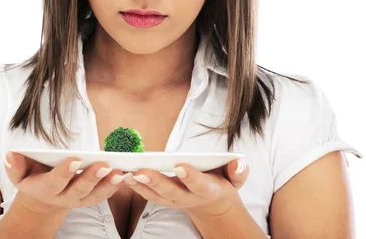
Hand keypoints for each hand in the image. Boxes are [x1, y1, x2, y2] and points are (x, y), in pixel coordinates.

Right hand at [4, 151, 126, 214]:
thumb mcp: (19, 171)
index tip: (75, 159)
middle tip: (104, 164)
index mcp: (45, 188)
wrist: (41, 196)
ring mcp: (78, 200)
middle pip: (79, 190)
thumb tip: (11, 156)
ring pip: (94, 195)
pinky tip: (124, 175)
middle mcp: (63, 197)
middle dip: (91, 177)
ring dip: (108, 184)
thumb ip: (15, 165)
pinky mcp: (89, 199)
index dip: (64, 172)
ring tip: (120, 172)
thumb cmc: (32, 176)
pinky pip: (103, 195)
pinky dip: (114, 186)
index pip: (55, 181)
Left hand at [123, 158, 249, 216]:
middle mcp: (188, 197)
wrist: (211, 202)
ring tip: (128, 174)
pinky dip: (136, 187)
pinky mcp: (163, 200)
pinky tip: (125, 176)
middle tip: (142, 171)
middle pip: (171, 191)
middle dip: (156, 181)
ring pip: (156, 195)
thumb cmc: (221, 182)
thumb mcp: (235, 178)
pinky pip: (147, 195)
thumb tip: (239, 163)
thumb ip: (239, 171)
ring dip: (141, 185)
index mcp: (207, 190)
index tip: (180, 166)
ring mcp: (174, 200)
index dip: (190, 176)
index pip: (198, 183)